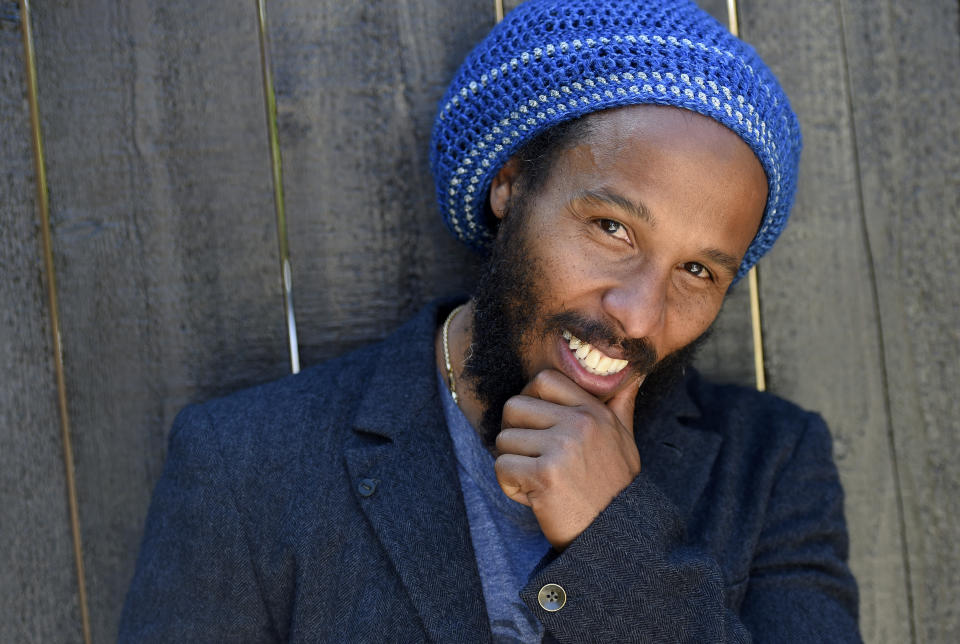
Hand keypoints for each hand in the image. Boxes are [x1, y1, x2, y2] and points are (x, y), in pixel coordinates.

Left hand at [494, 369, 641, 549]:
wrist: (619, 538)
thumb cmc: (616, 488)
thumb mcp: (624, 441)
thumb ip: (620, 405)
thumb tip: (632, 374)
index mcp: (594, 412)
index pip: (544, 379)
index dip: (529, 399)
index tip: (535, 424)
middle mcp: (580, 424)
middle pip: (514, 406)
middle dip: (515, 434)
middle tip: (532, 458)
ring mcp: (562, 447)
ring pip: (504, 439)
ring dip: (513, 464)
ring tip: (538, 482)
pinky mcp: (545, 474)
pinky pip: (502, 466)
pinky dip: (511, 486)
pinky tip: (535, 498)